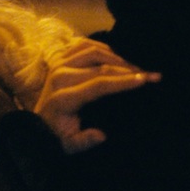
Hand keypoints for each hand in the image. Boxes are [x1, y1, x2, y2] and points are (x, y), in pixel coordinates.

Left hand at [33, 39, 159, 153]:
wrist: (38, 123)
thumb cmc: (58, 134)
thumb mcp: (69, 146)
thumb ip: (84, 141)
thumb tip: (101, 135)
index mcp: (64, 97)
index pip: (98, 84)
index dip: (123, 81)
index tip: (145, 80)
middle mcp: (60, 75)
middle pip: (101, 66)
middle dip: (129, 70)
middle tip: (150, 75)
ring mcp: (58, 63)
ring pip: (94, 51)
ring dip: (118, 58)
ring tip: (136, 69)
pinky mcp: (59, 57)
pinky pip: (84, 44)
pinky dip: (102, 47)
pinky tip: (117, 57)